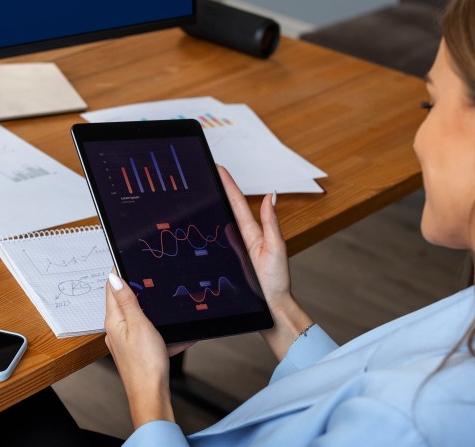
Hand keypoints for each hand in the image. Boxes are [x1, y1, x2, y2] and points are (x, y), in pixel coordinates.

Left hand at [105, 271, 175, 428]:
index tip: (130, 260)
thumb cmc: (145, 365)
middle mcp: (116, 330)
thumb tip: (113, 278)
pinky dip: (164, 332)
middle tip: (155, 280)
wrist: (152, 396)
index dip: (119, 273)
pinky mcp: (139, 351)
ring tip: (168, 307)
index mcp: (113, 320)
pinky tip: (178, 335)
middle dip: (140, 291)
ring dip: (155, 312)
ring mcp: (127, 341)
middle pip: (126, 302)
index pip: (111, 288)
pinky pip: (152, 335)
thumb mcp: (138, 325)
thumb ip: (127, 300)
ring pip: (141, 318)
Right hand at [217, 166, 312, 359]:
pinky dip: (208, 229)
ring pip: (220, 223)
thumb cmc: (277, 281)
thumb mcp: (275, 249)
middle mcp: (243, 237)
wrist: (271, 307)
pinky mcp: (228, 260)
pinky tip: (199, 224)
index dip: (228, 183)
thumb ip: (271, 223)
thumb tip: (271, 196)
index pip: (237, 202)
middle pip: (226, 208)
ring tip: (198, 192)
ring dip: (211, 207)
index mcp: (253, 232)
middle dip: (217, 189)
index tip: (218, 167)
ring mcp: (235, 248)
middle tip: (205, 173)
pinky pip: (215, 240)